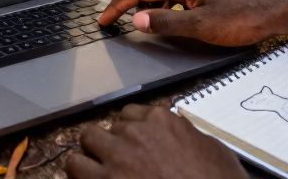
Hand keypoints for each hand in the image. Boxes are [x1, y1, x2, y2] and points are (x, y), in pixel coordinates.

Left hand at [67, 104, 247, 178]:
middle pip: (110, 125)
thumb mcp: (213, 150)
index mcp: (162, 121)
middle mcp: (135, 132)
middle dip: (113, 141)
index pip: (133, 114)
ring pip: (87, 138)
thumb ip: (188, 135)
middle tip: (118, 160)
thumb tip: (181, 132)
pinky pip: (75, 166)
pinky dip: (78, 172)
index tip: (135, 145)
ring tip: (95, 167)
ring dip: (92, 151)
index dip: (132, 132)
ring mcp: (117, 155)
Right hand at [96, 0, 287, 46]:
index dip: (118, 6)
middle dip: (127, 0)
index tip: (102, 20)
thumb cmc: (246, 17)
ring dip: (147, 1)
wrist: (281, 7)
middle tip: (113, 20)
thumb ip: (166, 24)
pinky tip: (171, 16)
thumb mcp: (202, 27)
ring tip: (139, 21)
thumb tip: (135, 21)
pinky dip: (165, 1)